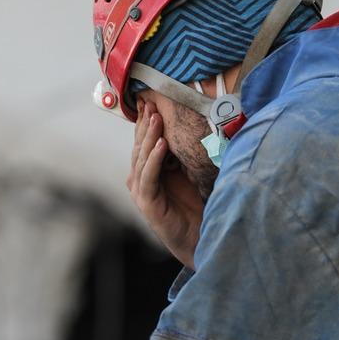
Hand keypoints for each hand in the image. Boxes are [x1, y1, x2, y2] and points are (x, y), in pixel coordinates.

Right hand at [127, 100, 204, 269]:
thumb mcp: (189, 173)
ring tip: (156, 118)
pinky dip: (155, 159)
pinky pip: (149, 177)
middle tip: (150, 103)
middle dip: (144, 124)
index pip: (143, 141)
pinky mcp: (147, 203)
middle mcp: (139, 179)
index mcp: (147, 171)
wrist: (198, 238)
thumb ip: (183, 154)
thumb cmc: (195, 206)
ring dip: (149, 137)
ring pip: (142, 158)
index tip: (149, 101)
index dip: (144, 121)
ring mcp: (141, 191)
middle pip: (139, 146)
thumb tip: (190, 126)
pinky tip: (162, 145)